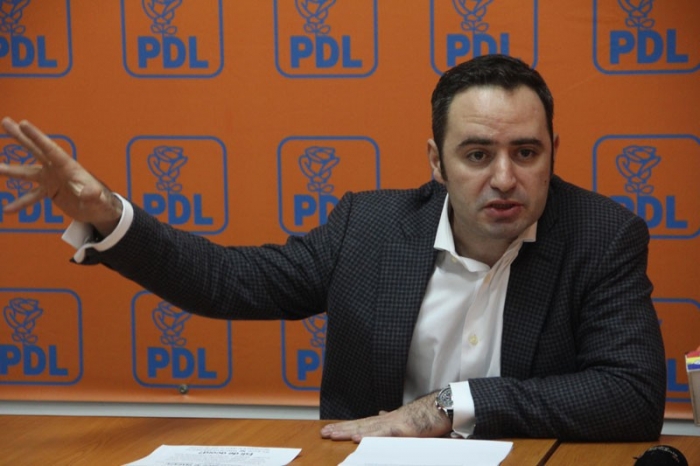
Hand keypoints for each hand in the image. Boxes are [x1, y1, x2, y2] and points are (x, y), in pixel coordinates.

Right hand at [0, 117, 121, 235]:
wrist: (100, 211)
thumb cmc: (102, 203)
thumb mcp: (98, 200)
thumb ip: (93, 195)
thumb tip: (89, 193)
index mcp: (69, 167)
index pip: (51, 149)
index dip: (37, 137)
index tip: (23, 123)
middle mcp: (57, 170)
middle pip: (36, 151)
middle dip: (21, 137)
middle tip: (6, 122)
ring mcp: (52, 179)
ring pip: (27, 172)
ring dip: (10, 170)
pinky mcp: (49, 191)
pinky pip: (31, 196)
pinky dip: (20, 202)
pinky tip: (7, 210)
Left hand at [320, 391, 451, 441]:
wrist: (440, 408)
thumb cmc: (424, 416)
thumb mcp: (404, 419)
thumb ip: (390, 419)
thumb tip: (379, 414)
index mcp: (385, 420)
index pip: (360, 424)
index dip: (345, 427)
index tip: (330, 430)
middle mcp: (384, 420)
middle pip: (358, 425)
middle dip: (340, 429)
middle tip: (324, 433)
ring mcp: (391, 423)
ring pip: (365, 429)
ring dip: (348, 432)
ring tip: (333, 435)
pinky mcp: (401, 428)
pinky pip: (382, 434)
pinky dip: (369, 437)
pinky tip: (357, 439)